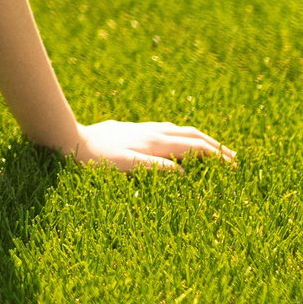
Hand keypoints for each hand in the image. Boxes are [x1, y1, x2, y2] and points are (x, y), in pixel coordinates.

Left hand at [70, 120, 235, 172]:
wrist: (67, 138)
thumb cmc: (95, 159)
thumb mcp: (127, 167)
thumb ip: (157, 169)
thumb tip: (186, 175)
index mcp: (155, 142)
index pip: (195, 147)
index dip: (217, 156)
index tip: (235, 167)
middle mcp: (152, 132)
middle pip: (191, 135)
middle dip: (214, 146)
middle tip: (232, 158)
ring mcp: (141, 129)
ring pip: (178, 130)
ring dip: (198, 138)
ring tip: (209, 148)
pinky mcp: (129, 129)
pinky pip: (163, 129)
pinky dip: (178, 135)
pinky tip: (172, 139)